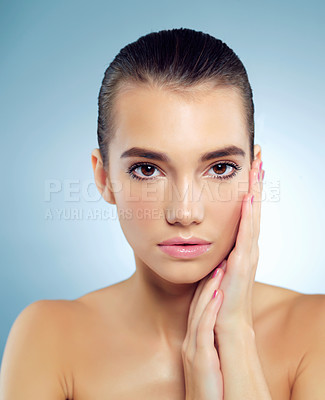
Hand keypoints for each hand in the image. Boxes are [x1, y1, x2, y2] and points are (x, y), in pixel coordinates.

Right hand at [182, 266, 225, 399]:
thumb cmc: (212, 392)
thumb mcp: (209, 363)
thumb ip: (209, 345)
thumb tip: (217, 331)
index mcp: (194, 342)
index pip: (200, 308)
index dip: (207, 287)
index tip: (216, 268)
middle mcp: (191, 342)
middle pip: (198, 304)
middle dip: (207, 281)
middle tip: (217, 259)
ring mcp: (193, 350)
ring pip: (200, 312)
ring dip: (209, 288)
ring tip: (219, 268)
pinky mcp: (200, 359)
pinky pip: (204, 329)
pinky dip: (209, 310)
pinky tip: (217, 294)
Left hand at [214, 158, 264, 335]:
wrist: (223, 334)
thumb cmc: (215, 306)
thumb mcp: (210, 273)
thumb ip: (210, 256)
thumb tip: (197, 239)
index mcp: (237, 249)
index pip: (243, 214)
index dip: (246, 191)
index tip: (246, 167)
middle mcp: (245, 249)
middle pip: (251, 210)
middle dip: (255, 183)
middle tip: (257, 156)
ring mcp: (246, 257)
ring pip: (252, 218)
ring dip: (254, 192)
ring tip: (257, 167)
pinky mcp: (241, 267)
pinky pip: (245, 236)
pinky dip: (248, 216)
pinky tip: (247, 197)